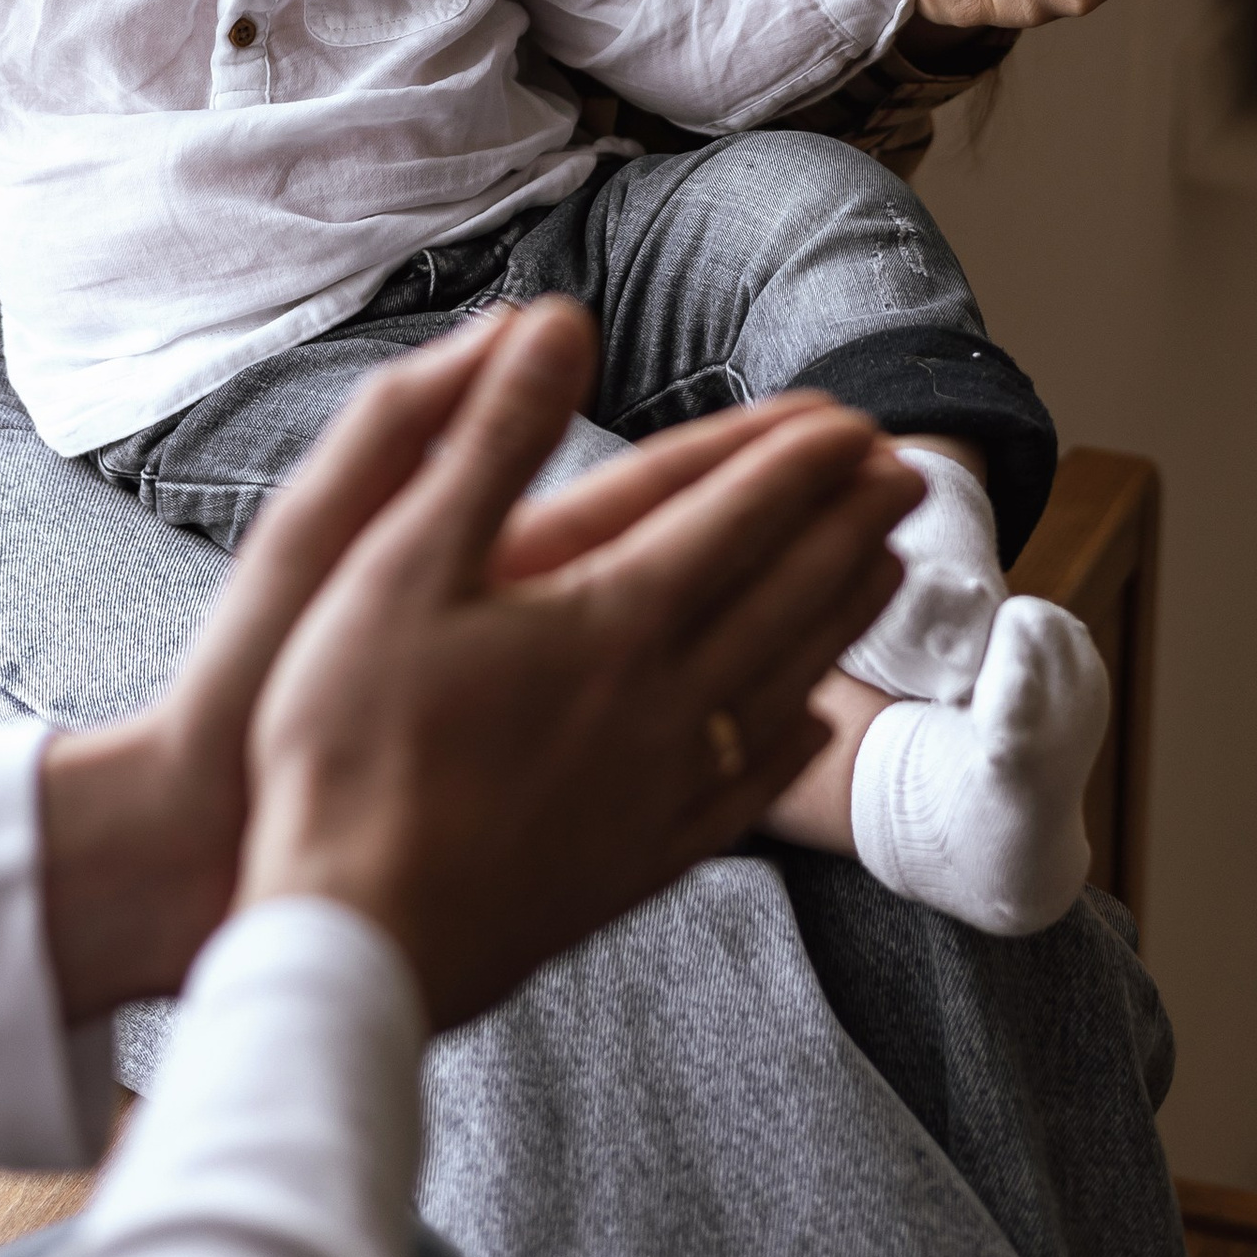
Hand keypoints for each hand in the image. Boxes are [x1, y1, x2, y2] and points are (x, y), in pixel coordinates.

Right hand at [237, 303, 910, 1029]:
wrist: (356, 936)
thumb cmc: (348, 742)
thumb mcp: (394, 559)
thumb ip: (489, 435)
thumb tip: (561, 319)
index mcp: (607, 616)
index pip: (731, 514)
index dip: (794, 460)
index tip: (853, 418)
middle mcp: (658, 699)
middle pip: (782, 592)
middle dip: (847, 523)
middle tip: (908, 474)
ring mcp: (657, 789)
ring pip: (783, 682)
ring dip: (842, 615)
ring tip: (888, 571)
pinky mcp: (635, 866)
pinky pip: (746, 789)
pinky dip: (794, 742)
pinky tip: (811, 727)